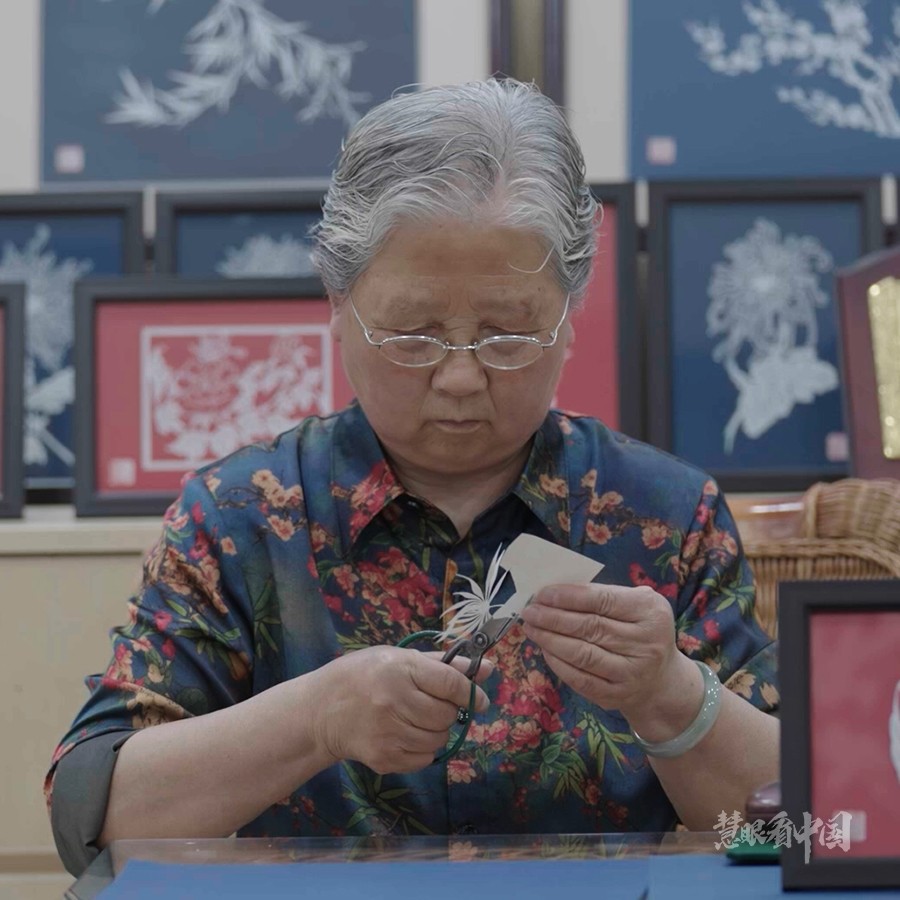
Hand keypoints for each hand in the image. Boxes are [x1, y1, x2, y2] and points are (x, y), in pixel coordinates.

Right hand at [309, 646, 491, 773]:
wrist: (321, 711)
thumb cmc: (363, 676)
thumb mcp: (399, 659)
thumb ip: (443, 665)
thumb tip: (487, 668)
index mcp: (399, 669)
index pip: (450, 683)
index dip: (470, 692)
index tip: (477, 698)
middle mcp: (394, 701)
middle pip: (447, 715)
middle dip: (448, 712)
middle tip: (432, 705)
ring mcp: (388, 732)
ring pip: (439, 739)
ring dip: (436, 731)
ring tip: (416, 719)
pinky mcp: (384, 758)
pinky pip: (425, 758)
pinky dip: (423, 749)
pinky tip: (405, 735)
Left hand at [520, 584, 698, 730]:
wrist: (661, 681)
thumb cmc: (640, 631)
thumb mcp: (636, 605)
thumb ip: (604, 595)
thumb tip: (557, 592)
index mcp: (650, 612)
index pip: (603, 600)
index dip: (569, 597)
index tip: (543, 594)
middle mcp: (645, 643)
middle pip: (590, 627)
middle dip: (553, 618)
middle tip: (530, 611)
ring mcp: (632, 672)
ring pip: (582, 654)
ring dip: (550, 639)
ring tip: (531, 628)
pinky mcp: (617, 695)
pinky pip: (580, 679)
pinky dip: (558, 664)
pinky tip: (545, 650)